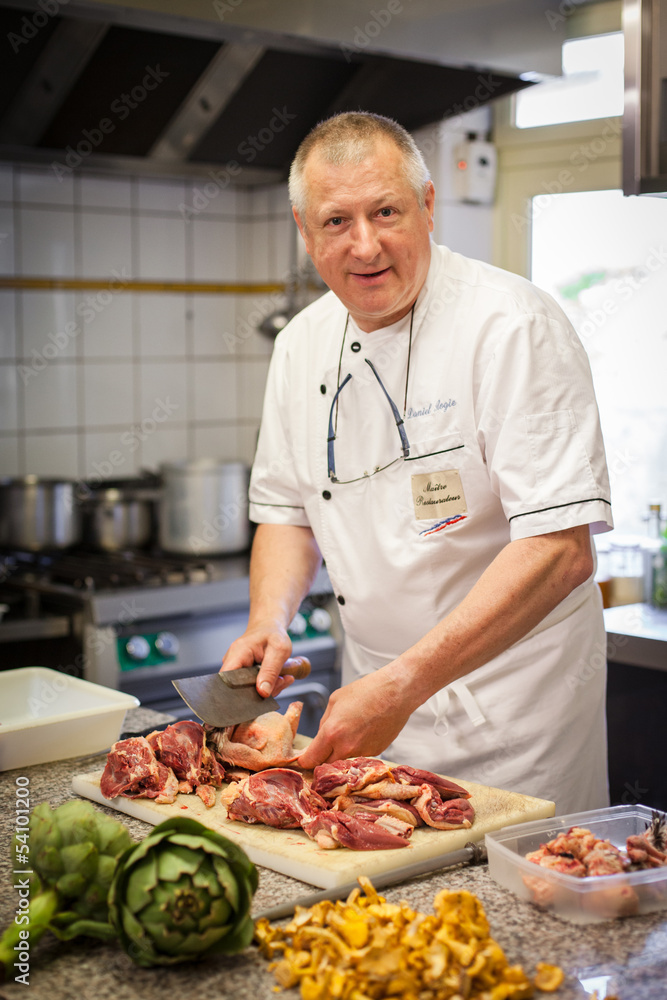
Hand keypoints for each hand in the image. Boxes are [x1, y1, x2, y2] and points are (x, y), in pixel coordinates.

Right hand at [220, 618, 295, 698]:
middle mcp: (233, 662)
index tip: (261, 693)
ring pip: (249, 690)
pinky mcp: (244, 675)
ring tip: (283, 677)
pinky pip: (254, 687)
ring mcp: (237, 670)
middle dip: (263, 690)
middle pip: (240, 688)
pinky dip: (269, 685)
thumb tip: (263, 692)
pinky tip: (279, 678)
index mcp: (237, 653)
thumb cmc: (273, 634)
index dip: (240, 692)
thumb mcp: (279, 649)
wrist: (269, 629)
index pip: (227, 679)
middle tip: (281, 681)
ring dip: (269, 687)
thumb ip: (271, 671)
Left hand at [295, 666, 415, 768]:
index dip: (305, 760)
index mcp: (332, 733)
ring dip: (342, 751)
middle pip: (326, 765)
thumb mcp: (335, 701)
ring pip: (344, 760)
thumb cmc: (365, 691)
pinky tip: (365, 730)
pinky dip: (358, 747)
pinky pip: (359, 755)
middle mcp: (346, 748)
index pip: (311, 759)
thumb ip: (325, 722)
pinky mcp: (376, 753)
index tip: (304, 759)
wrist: (396, 693)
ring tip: (351, 730)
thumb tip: (321, 737)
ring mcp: (362, 753)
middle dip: (323, 757)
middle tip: (325, 745)